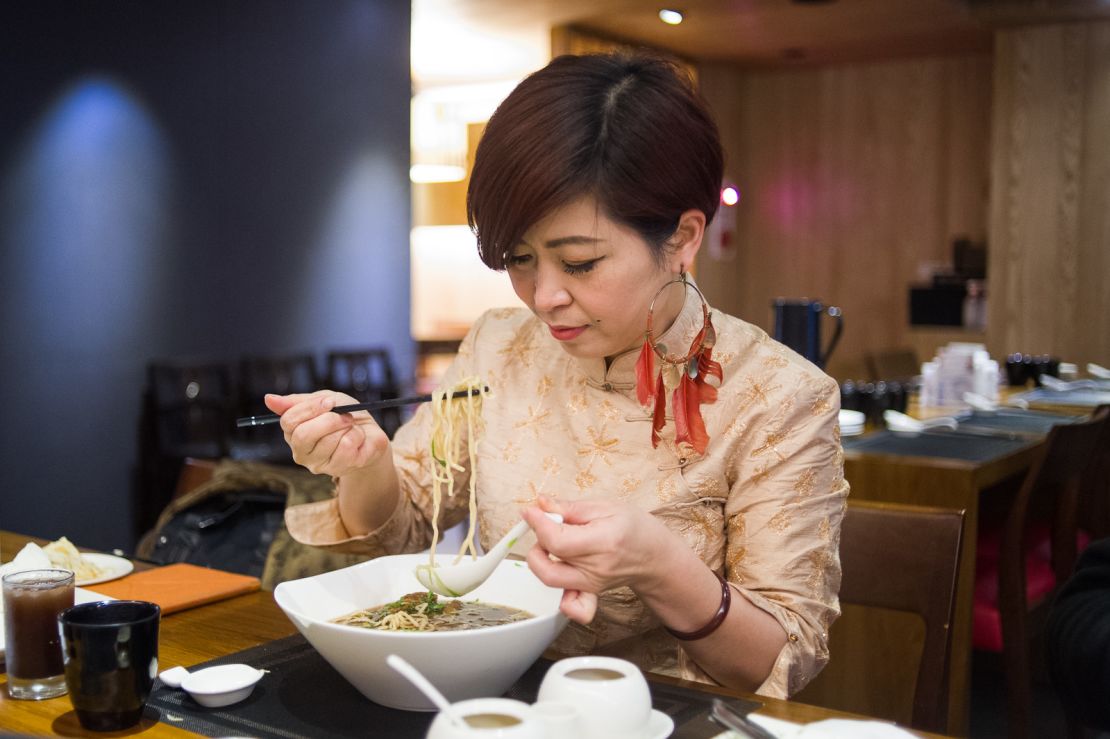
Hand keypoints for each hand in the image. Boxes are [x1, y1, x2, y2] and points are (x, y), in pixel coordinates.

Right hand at [263, 391, 389, 476]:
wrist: (370, 432)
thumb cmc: (344, 415)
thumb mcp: (322, 400)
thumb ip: (296, 402)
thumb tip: (268, 399)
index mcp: (293, 433)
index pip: (288, 421)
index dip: (310, 408)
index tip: (329, 401)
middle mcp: (301, 452)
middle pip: (303, 435)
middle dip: (328, 420)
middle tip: (345, 415)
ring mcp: (319, 464)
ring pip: (328, 441)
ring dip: (346, 426)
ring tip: (351, 426)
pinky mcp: (338, 470)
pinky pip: (346, 447)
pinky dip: (357, 435)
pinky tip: (358, 438)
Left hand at [521, 496, 676, 623]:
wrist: (654, 555)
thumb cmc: (635, 528)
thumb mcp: (606, 507)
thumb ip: (569, 507)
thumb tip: (540, 504)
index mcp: (603, 542)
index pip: (557, 541)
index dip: (537, 524)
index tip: (531, 511)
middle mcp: (596, 569)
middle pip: (548, 566)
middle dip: (537, 543)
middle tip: (545, 528)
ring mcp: (592, 585)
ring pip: (551, 581)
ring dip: (541, 561)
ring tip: (554, 544)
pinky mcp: (589, 593)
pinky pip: (571, 607)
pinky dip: (560, 596)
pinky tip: (561, 572)